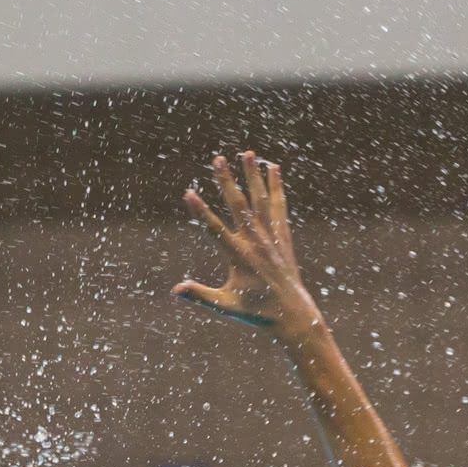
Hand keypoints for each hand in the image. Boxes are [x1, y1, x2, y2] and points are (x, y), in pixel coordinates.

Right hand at [174, 151, 321, 336]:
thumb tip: (175, 290)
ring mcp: (271, 237)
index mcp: (238, 257)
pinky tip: (273, 168)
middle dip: (226, 181)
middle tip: (217, 159)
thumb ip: (200, 295)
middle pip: (238, 205)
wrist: (292, 313)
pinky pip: (279, 206)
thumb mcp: (224, 306)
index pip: (214, 230)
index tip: (188, 193)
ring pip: (260, 200)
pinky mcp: (283, 236)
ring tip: (247, 153)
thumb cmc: (255, 311)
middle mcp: (255, 242)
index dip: (200, 211)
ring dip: (253, 175)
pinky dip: (276, 187)